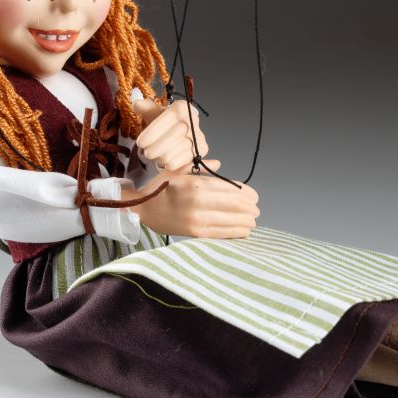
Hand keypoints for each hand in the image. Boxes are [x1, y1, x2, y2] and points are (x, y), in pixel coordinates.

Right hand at [121, 159, 259, 239]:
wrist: (141, 209)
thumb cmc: (159, 188)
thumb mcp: (177, 170)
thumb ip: (201, 167)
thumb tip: (220, 164)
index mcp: (196, 183)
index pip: (232, 189)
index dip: (248, 194)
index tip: (254, 196)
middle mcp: (198, 201)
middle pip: (236, 205)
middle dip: (251, 208)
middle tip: (256, 209)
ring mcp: (197, 218)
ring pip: (232, 221)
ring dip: (247, 221)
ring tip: (252, 221)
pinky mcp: (195, 233)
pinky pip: (222, 233)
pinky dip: (237, 232)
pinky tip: (244, 230)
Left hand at [133, 98, 208, 172]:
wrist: (179, 133)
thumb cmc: (164, 123)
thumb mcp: (153, 113)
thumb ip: (145, 108)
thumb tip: (137, 104)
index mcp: (182, 107)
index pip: (165, 122)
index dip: (150, 134)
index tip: (140, 143)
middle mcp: (193, 120)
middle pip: (168, 140)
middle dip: (152, 149)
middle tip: (146, 152)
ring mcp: (199, 136)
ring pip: (170, 154)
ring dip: (159, 157)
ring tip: (156, 155)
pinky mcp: (201, 151)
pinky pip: (178, 163)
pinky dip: (168, 164)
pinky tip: (165, 160)